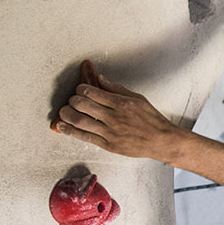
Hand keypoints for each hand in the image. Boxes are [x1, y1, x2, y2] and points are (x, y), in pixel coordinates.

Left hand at [53, 63, 178, 160]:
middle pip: (82, 105)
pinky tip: (62, 126)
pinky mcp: (108, 145)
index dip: (81, 89)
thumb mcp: (137, 98)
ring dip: (67, 114)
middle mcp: (114, 117)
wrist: (161, 141)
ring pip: (80, 121)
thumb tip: (100, 79)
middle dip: (72, 100)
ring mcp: (110, 132)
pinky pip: (85, 137)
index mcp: (121, 103)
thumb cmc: (151, 120)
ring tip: (63, 111)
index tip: (79, 90)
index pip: (92, 92)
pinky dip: (70, 131)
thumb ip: (117, 89)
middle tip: (72, 100)